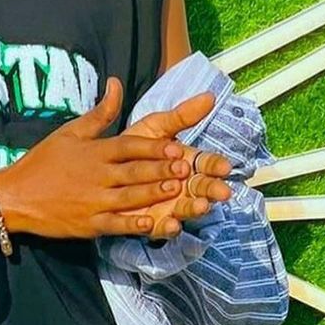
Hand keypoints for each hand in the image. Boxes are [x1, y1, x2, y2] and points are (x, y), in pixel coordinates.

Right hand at [0, 76, 199, 242]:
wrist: (14, 196)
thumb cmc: (43, 161)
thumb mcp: (70, 132)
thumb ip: (99, 113)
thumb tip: (117, 83)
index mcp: (93, 152)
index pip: (128, 146)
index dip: (153, 147)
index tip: (176, 146)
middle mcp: (96, 176)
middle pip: (134, 171)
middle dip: (161, 170)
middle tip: (186, 168)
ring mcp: (93, 201)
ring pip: (130, 197)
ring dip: (153, 194)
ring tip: (177, 190)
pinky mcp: (89, 224)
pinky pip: (115, 224)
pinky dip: (133, 225)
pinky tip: (152, 224)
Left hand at [121, 91, 233, 239]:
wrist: (100, 168)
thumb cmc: (134, 146)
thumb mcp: (155, 127)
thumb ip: (180, 116)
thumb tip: (209, 96)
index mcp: (186, 162)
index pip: (207, 164)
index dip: (216, 165)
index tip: (225, 166)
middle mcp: (182, 186)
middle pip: (202, 189)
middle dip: (212, 190)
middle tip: (223, 191)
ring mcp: (168, 205)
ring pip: (185, 208)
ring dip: (194, 208)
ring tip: (201, 206)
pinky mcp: (151, 222)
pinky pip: (160, 228)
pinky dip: (167, 227)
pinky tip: (171, 225)